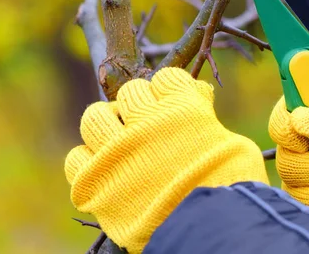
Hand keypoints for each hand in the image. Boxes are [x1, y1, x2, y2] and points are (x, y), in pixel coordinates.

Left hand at [65, 67, 268, 252]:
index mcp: (179, 107)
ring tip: (118, 139)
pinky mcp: (95, 182)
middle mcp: (143, 121)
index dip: (170, 90)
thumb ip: (208, 118)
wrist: (210, 229)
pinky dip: (88, 161)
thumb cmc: (230, 185)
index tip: (174, 101)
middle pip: (130, 92)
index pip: (166, 77)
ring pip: (94, 118)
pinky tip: (103, 168)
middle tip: (147, 123)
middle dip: (140, 104)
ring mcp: (115, 151)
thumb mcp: (232, 144)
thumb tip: (199, 97)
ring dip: (107, 124)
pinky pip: (76, 158)